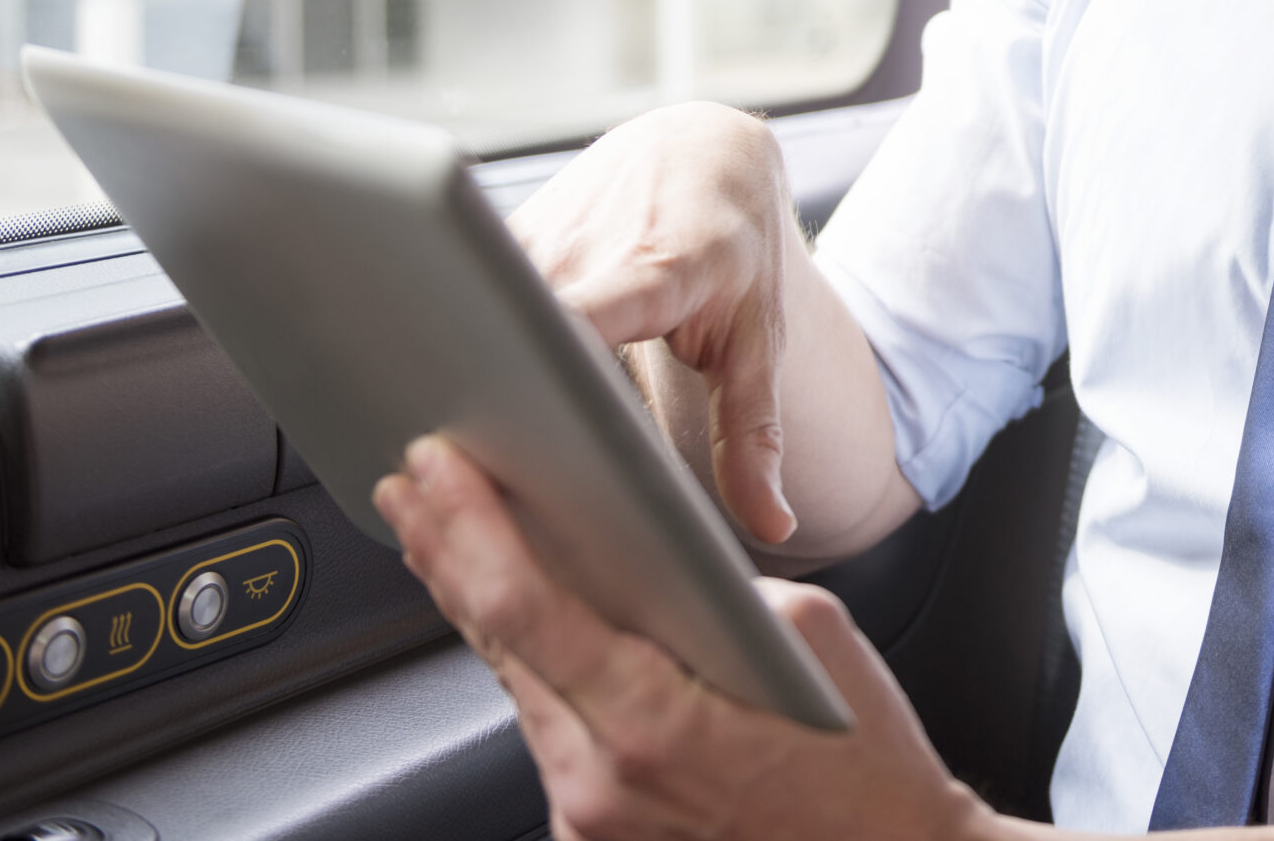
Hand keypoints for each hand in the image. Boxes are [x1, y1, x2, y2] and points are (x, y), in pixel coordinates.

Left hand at [375, 437, 991, 840]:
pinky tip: (513, 621)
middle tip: (410, 484)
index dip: (467, 529)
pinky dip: (530, 667)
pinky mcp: (597, 834)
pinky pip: (549, 729)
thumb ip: (719, 588)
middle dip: (447, 553)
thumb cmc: (863, 764)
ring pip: (515, 686)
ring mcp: (591, 818)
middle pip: (496, 645)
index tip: (436, 469)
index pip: (524, 608)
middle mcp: (599, 782)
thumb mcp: (810, 631)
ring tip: (439, 538)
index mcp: (649, 723)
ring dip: (477, 606)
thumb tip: (655, 557)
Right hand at [510, 104, 800, 542]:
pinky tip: (487, 388)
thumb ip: (754, 435)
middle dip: (499, 406)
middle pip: (512, 337)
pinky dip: (478, 348)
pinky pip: (475, 305)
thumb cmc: (735, 248)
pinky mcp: (499, 239)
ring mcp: (530, 236)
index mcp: (650, 270)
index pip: (576, 320)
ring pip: (482, 321)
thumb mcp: (757, 340)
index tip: (518, 434)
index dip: (542, 373)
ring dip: (481, 378)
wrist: (700, 151)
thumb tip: (771, 528)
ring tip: (485, 446)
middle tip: (495, 487)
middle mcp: (578, 248)